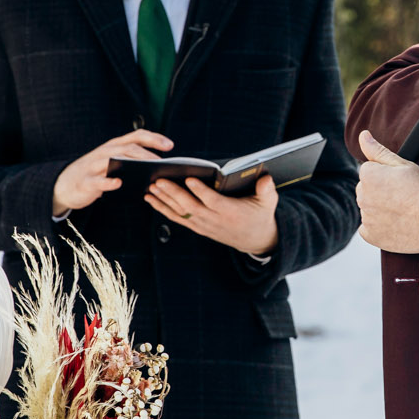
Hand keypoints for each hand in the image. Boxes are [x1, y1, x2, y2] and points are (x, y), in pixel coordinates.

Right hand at [52, 130, 172, 214]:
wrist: (65, 185)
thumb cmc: (96, 174)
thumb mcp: (113, 164)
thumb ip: (131, 163)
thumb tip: (159, 169)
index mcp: (114, 146)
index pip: (136, 136)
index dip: (154, 138)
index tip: (171, 146)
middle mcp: (105, 152)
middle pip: (128, 148)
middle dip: (147, 153)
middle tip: (162, 163)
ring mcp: (94, 166)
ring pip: (114, 159)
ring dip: (132, 164)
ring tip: (147, 170)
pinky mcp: (86, 181)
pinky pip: (97, 180)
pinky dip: (108, 181)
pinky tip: (119, 183)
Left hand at [146, 173, 279, 255]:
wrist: (256, 240)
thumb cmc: (260, 215)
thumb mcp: (268, 203)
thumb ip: (267, 190)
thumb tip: (266, 178)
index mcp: (230, 212)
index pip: (213, 201)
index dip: (201, 191)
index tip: (189, 179)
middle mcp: (214, 220)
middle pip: (190, 206)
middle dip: (173, 193)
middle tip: (159, 180)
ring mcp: (204, 225)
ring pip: (180, 212)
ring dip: (164, 201)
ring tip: (151, 188)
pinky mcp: (198, 227)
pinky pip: (178, 218)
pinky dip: (163, 209)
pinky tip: (152, 199)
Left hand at [355, 130, 418, 253]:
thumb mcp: (403, 164)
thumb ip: (378, 151)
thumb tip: (363, 135)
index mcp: (368, 175)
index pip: (368, 171)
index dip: (386, 175)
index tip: (401, 183)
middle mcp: (362, 196)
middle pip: (366, 190)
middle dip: (379, 191)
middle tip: (402, 196)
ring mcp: (365, 217)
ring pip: (368, 208)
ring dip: (379, 209)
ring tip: (402, 210)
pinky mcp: (369, 235)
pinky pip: (368, 228)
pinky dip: (379, 227)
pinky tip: (396, 223)